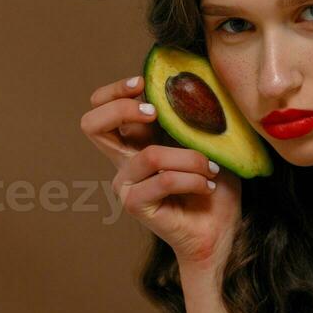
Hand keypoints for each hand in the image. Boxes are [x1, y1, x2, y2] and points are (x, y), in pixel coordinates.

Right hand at [79, 74, 241, 264]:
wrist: (221, 230)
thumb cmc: (215, 184)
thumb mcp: (205, 140)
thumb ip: (188, 116)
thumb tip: (188, 86)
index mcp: (136, 141)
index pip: (101, 107)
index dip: (115, 91)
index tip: (143, 83)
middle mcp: (124, 161)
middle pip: (91, 125)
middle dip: (121, 108)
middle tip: (156, 113)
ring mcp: (126, 184)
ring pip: (151, 156)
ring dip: (190, 159)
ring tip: (210, 169)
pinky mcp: (135, 205)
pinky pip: (164, 180)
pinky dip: (193, 179)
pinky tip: (207, 186)